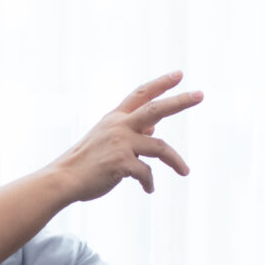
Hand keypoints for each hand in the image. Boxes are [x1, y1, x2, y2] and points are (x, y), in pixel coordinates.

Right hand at [51, 72, 202, 200]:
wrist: (64, 179)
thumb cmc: (86, 162)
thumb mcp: (107, 139)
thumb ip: (131, 131)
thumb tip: (155, 125)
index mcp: (115, 117)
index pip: (141, 94)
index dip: (161, 83)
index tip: (180, 74)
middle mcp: (119, 125)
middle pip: (156, 109)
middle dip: (180, 101)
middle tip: (201, 95)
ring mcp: (121, 143)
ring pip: (160, 147)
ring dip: (176, 161)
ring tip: (185, 171)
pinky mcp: (122, 162)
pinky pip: (146, 172)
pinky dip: (149, 182)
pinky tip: (148, 189)